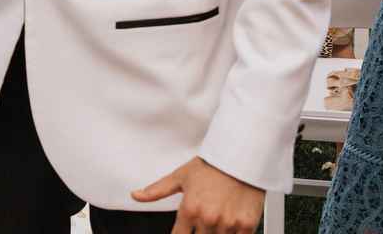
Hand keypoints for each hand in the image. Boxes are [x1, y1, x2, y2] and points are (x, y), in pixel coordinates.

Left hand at [133, 157, 263, 233]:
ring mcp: (228, 224)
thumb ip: (156, 190)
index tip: (184, 231)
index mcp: (190, 209)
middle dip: (200, 232)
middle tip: (203, 219)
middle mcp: (208, 218)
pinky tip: (230, 225)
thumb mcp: (180, 176)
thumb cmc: (211, 166)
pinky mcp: (246, 225)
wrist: (240, 156)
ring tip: (217, 219)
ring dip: (216, 233)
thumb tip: (136, 195)